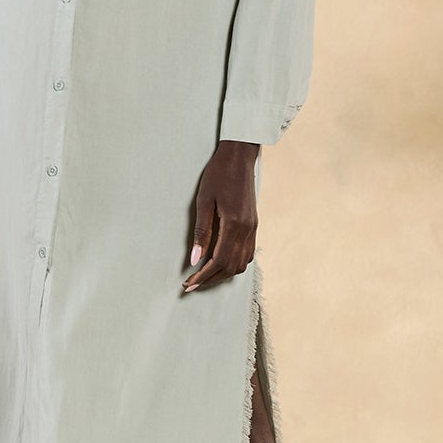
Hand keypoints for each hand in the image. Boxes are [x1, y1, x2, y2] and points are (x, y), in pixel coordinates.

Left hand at [182, 140, 260, 291]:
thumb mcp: (204, 201)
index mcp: (234, 224)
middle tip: (191, 285)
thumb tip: (195, 259)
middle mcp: (247, 230)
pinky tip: (221, 263)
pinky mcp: (254, 225)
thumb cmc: (219, 174)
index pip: (218, 261)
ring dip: (223, 274)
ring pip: (241, 263)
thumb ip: (201, 232)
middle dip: (211, 279)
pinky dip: (234, 263)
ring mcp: (253, 228)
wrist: (239, 157)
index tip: (188, 283)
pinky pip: (247, 253)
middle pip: (231, 267)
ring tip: (204, 277)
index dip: (203, 276)